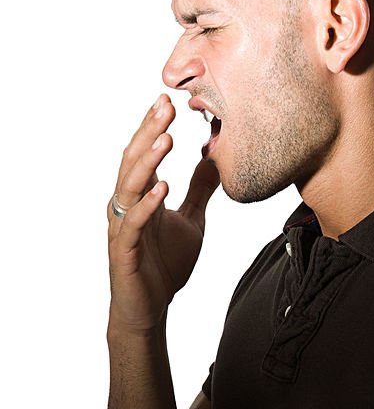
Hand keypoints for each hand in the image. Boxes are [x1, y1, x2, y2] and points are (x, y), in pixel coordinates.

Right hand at [107, 94, 219, 333]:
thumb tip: (214, 160)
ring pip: (129, 186)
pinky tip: (163, 188)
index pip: (145, 154)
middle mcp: (127, 205)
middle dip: (149, 132)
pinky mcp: (125, 250)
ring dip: (149, 161)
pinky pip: (135, 223)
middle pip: (134, 161)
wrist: (150, 307)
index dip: (153, 127)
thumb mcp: (192, 220)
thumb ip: (199, 191)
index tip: (168, 100)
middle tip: (166, 106)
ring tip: (167, 138)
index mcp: (141, 195)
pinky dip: (148, 204)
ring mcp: (123, 227)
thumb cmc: (166, 264)